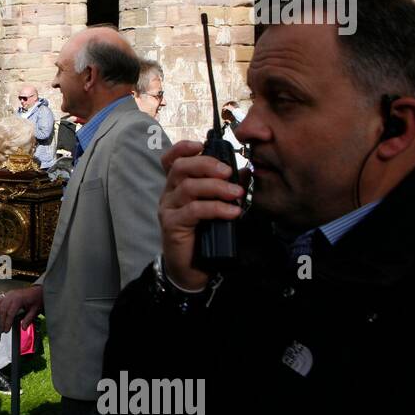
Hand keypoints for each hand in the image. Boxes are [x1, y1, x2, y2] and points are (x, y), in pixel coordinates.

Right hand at [0, 285, 43, 333]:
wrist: (38, 291)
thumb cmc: (37, 298)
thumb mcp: (35, 310)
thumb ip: (28, 319)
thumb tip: (23, 327)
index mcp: (19, 299)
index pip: (10, 313)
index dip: (7, 322)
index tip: (6, 329)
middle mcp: (12, 296)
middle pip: (3, 309)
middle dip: (2, 320)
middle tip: (2, 329)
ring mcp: (9, 294)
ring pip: (0, 304)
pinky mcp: (9, 294)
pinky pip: (0, 299)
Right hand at [158, 140, 245, 290]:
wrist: (192, 269)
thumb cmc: (204, 235)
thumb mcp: (217, 207)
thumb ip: (228, 187)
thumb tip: (246, 170)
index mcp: (177, 186)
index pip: (171, 159)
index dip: (183, 148)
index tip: (202, 145)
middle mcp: (169, 194)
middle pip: (180, 168)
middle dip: (207, 165)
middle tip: (229, 172)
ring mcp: (168, 209)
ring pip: (188, 187)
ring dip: (216, 187)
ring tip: (236, 194)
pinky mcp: (171, 225)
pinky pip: (194, 210)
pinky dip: (216, 208)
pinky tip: (232, 212)